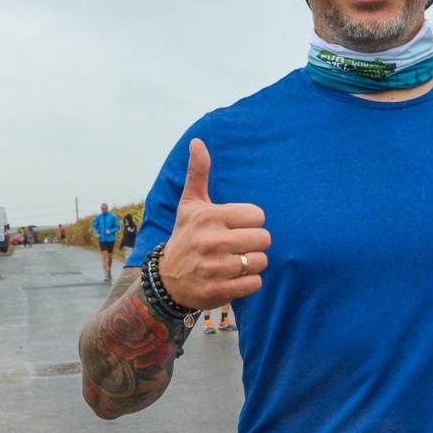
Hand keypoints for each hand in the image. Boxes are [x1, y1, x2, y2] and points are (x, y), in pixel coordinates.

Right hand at [158, 138, 268, 309]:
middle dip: (254, 244)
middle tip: (238, 246)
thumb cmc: (185, 236)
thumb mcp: (190, 204)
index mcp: (210, 217)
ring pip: (261, 262)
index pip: (258, 216)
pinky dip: (249, 282)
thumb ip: (198, 173)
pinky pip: (255, 283)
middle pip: (264, 239)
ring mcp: (216, 268)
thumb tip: (198, 142)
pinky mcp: (219, 291)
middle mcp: (212, 241)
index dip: (250, 222)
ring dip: (253, 264)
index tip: (235, 227)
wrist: (167, 280)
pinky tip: (234, 278)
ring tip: (235, 262)